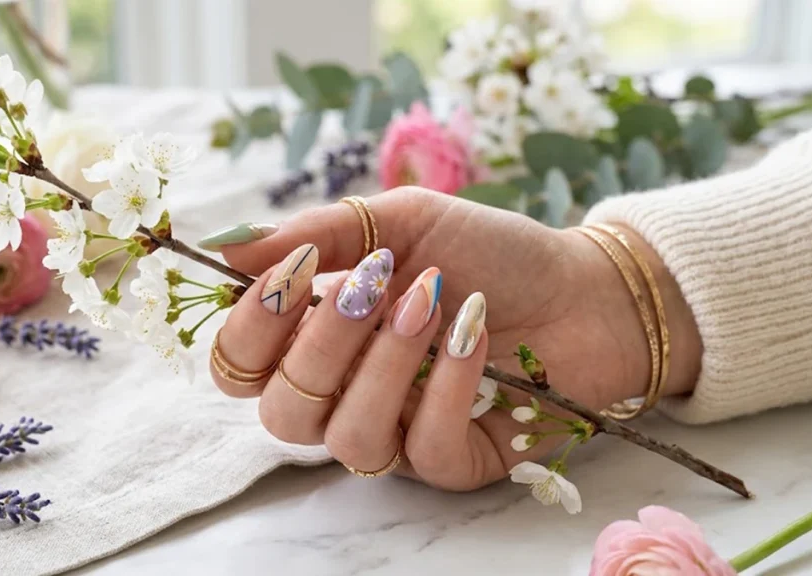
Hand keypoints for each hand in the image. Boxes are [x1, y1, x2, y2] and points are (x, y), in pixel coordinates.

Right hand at [204, 187, 700, 490]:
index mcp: (320, 339)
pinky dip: (446, 384)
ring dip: (386, 363)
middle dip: (320, 345)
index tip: (294, 274)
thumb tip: (228, 248)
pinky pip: (422, 450)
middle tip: (371, 284)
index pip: (242, 367)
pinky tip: (474, 332)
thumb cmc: (488, 252)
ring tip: (433, 300)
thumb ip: (317, 234)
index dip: (250, 330)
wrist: (584, 286)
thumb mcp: (401, 221)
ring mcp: (398, 434)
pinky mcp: (452, 463)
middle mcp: (347, 395)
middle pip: (282, 414)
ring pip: (348, 441)